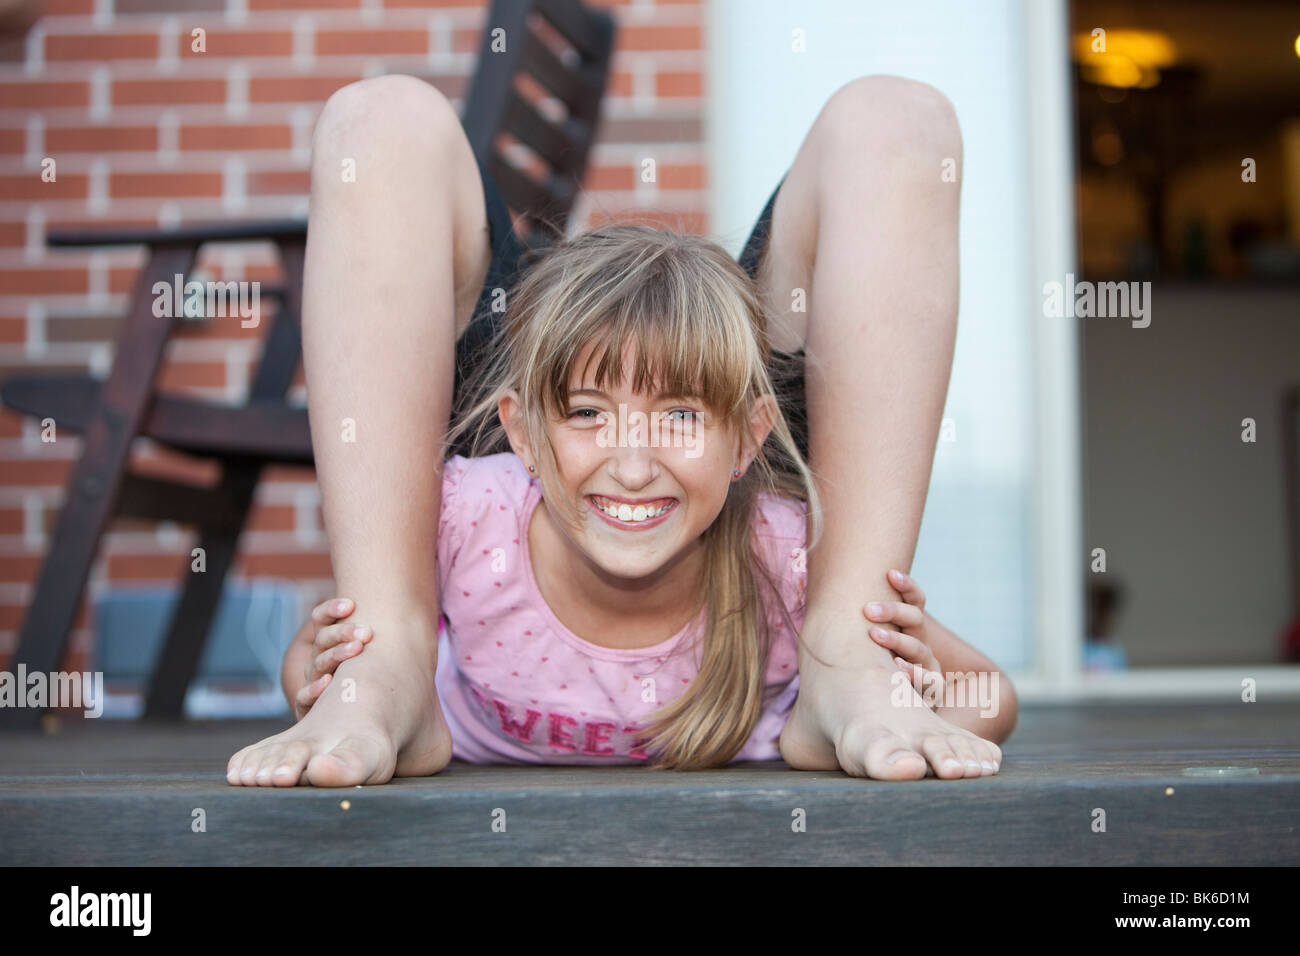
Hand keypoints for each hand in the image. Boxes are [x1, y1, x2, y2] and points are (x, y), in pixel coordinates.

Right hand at [294, 597, 371, 719]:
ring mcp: (313, 682)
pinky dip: (314, 689)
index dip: (332, 610)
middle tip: (365, 632)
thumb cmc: (374, 683)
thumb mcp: (378, 658)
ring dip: (336, 654)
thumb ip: (381, 638)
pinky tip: (327, 683)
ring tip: (356, 649)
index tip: (351, 605)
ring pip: (317, 663)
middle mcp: (319, 660)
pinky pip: (304, 697)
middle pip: (323, 639)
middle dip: (343, 632)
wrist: (355, 725)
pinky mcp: (308, 708)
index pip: (322, 619)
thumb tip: (415, 611)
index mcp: (330, 643)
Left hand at [862, 569, 944, 707]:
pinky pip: (929, 680)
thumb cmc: (866, 664)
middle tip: (867, 610)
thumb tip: (827, 585)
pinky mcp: (931, 688)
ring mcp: (927, 665)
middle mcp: (919, 641)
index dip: (906, 585)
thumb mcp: (863, 640)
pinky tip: (898, 669)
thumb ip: (859, 620)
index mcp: (908, 626)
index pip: (915, 599)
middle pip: (915, 619)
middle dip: (893, 611)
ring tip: (874, 635)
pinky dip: (915, 674)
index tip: (889, 574)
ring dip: (897, 640)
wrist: (884, 705)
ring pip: (919, 648)